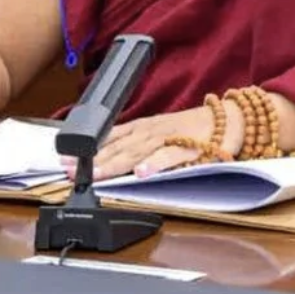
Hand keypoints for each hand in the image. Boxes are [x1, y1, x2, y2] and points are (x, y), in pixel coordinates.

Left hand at [76, 100, 240, 180]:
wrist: (229, 119)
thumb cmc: (192, 129)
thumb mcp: (157, 132)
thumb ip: (135, 145)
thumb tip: (110, 160)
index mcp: (142, 128)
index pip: (108, 138)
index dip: (86, 150)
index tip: (65, 161)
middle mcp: (151, 131)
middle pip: (117, 147)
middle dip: (92, 160)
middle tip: (71, 171)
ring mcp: (168, 138)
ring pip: (137, 152)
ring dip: (115, 164)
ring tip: (97, 174)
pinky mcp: (189, 147)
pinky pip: (170, 157)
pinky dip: (155, 164)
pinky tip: (142, 173)